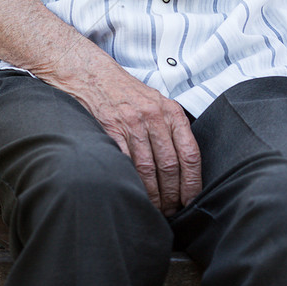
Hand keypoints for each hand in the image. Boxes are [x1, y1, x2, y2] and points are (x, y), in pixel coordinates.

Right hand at [62, 59, 201, 215]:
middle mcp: (154, 117)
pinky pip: (126, 164)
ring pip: (149, 169)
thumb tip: (185, 164)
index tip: (193, 199)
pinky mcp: (111, 131)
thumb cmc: (127, 92)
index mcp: (171, 111)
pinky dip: (132, 183)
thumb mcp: (157, 102)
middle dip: (173, 194)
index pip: (190, 152)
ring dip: (154, 195)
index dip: (193, 181)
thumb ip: (171, 127)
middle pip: (170, 165)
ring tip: (156, 209)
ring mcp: (132, 124)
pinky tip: (135, 194)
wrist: (93, 75)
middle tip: (173, 211)